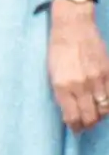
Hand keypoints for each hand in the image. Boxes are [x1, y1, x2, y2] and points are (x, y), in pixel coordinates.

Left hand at [48, 2, 108, 131]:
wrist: (73, 26)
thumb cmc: (58, 48)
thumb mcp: (52, 73)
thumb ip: (61, 93)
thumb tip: (69, 112)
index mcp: (61, 86)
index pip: (72, 117)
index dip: (75, 126)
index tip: (75, 128)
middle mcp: (79, 85)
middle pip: (89, 117)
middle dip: (87, 124)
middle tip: (86, 124)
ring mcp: (96, 79)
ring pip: (103, 110)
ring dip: (99, 116)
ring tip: (95, 114)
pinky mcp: (108, 72)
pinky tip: (105, 104)